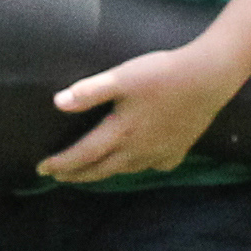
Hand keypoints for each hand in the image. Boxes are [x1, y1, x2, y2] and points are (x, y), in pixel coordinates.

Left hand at [38, 39, 239, 182]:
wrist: (209, 77)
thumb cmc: (162, 74)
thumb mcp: (121, 78)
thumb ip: (89, 91)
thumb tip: (58, 103)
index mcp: (120, 133)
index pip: (82, 155)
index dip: (60, 164)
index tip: (42, 169)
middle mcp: (138, 150)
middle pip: (101, 169)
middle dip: (77, 174)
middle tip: (60, 176)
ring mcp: (160, 153)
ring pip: (126, 170)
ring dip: (105, 172)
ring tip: (92, 171)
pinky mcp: (179, 149)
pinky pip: (155, 165)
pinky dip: (141, 167)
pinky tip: (140, 161)